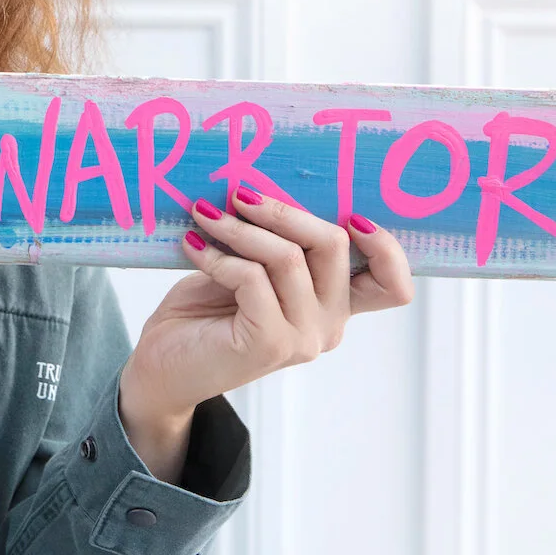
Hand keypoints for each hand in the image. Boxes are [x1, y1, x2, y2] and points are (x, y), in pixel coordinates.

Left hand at [119, 190, 414, 426]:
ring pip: (289, 257)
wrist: (162, 366)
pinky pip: (252, 278)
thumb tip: (267, 188)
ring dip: (240, 228)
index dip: (385, 246)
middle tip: (239, 195)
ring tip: (205, 214)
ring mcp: (303, 338)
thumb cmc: (204, 312)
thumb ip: (274, 245)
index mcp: (334, 305)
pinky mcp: (270, 343)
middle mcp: (330, 325)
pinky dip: (219, 256)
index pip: (393, 285)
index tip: (349, 215)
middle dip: (284, 211)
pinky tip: (194, 247)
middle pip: (335, 246)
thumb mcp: (248, 268)